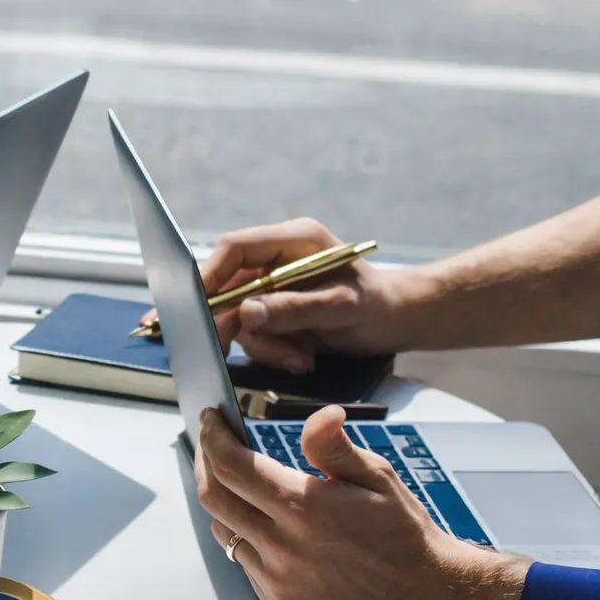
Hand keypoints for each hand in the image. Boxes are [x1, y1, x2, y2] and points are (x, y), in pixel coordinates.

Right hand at [146, 218, 417, 372]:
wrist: (398, 322)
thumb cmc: (377, 306)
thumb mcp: (340, 307)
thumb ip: (293, 309)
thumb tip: (246, 313)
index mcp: (293, 241)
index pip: (235, 248)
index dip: (211, 275)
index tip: (200, 308)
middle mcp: (277, 260)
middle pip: (231, 289)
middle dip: (242, 326)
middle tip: (251, 351)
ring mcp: (275, 287)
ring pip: (242, 319)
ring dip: (266, 345)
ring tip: (300, 357)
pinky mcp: (277, 311)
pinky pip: (257, 334)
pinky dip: (275, 351)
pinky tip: (302, 357)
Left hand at [194, 405, 526, 599]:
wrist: (429, 599)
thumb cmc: (405, 534)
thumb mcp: (377, 477)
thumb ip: (334, 446)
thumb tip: (320, 414)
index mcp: (304, 509)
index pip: (231, 466)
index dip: (213, 438)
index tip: (212, 420)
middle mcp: (283, 548)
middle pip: (214, 498)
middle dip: (207, 464)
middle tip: (216, 446)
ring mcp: (278, 583)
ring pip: (227, 533)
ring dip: (229, 506)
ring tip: (249, 489)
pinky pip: (246, 567)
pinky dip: (250, 543)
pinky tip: (275, 534)